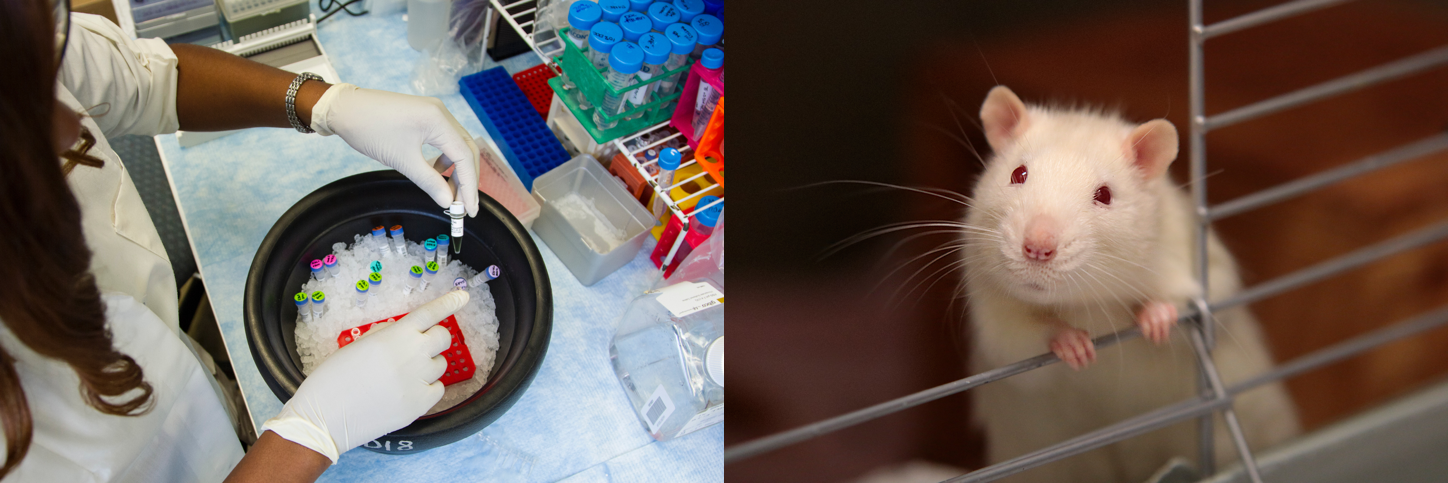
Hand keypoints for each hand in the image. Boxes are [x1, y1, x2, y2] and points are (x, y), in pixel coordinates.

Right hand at [261, 291, 470, 461]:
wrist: (325, 417)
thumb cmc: (334, 379)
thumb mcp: (358, 344)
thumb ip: (387, 335)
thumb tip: (404, 332)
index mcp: (395, 335)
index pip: (431, 312)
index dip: (449, 302)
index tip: (462, 296)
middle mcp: (413, 354)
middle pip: (443, 337)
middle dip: (435, 338)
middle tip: (419, 347)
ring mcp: (419, 380)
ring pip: (441, 364)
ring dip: (428, 364)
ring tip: (403, 375)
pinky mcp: (421, 404)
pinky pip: (438, 389)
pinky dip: (428, 388)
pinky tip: (407, 391)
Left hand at [310, 83, 479, 215]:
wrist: (344, 108)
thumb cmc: (370, 130)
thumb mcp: (401, 160)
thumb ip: (429, 182)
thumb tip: (447, 202)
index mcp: (438, 120)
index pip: (465, 156)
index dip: (470, 186)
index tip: (468, 209)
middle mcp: (441, 113)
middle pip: (467, 150)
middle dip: (467, 180)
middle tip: (463, 206)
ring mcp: (434, 113)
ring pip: (457, 145)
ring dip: (457, 170)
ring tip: (449, 192)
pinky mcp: (425, 116)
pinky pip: (444, 140)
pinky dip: (445, 159)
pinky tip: (436, 171)